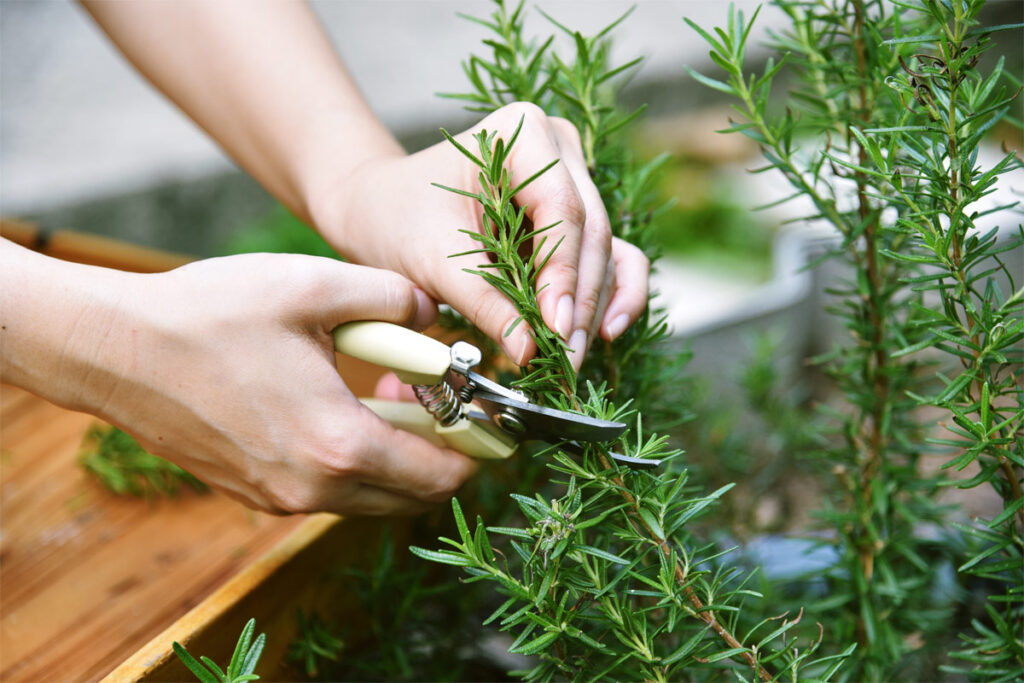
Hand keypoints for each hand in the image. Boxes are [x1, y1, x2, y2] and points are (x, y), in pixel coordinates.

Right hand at [36, 252, 475, 514]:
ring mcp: (281, 498)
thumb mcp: (314, 286)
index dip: (478, 448)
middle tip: (439, 396)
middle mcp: (313, 489)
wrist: (115, 351)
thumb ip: (392, 297)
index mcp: (338, 443)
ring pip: (372, 495)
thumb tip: (432, 312)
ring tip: (389, 391)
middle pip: (412, 494)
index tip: (490, 418)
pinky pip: (331, 490)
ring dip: (397, 455)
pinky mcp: (255, 494)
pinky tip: (341, 405)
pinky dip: (355, 460)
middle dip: (440, 451)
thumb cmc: (209, 313)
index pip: (440, 473)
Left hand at [312, 102, 649, 369]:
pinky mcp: (576, 218)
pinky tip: (604, 333)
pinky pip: (611, 256)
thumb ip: (483, 303)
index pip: (561, 209)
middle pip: (591, 232)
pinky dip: (610, 295)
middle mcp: (560, 149)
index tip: (555, 329)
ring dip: (593, 308)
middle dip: (579, 301)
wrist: (380, 208)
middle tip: (566, 358)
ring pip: (605, 250)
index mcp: (522, 134)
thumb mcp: (433, 261)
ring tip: (572, 358)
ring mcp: (574, 181)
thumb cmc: (398, 219)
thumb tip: (529, 351)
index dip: (564, 273)